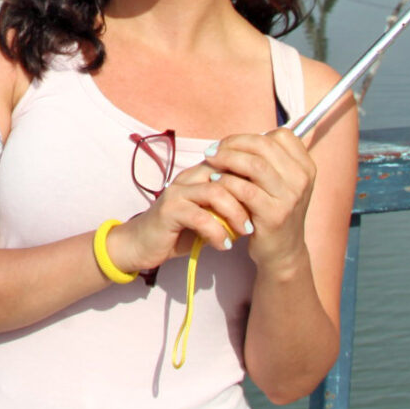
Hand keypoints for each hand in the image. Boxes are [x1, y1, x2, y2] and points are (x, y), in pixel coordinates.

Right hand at [108, 163, 257, 273]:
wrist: (142, 244)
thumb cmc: (179, 230)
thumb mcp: (209, 215)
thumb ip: (228, 205)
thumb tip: (260, 204)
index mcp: (200, 173)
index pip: (232, 163)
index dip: (253, 178)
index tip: (267, 200)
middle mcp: (189, 177)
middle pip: (228, 173)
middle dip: (249, 196)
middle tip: (260, 218)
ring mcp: (177, 192)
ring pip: (217, 192)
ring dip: (236, 214)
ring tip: (245, 232)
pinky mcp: (169, 210)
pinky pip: (200, 217)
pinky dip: (217, 232)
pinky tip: (224, 245)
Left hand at [204, 130, 318, 275]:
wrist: (283, 250)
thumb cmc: (273, 210)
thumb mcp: (280, 183)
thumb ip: (266, 160)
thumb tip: (235, 140)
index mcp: (305, 166)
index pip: (280, 135)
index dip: (250, 136)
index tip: (230, 144)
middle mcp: (302, 179)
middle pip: (264, 145)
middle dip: (233, 144)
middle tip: (212, 150)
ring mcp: (290, 197)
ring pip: (254, 164)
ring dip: (226, 159)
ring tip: (210, 162)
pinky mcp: (274, 215)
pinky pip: (244, 189)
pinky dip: (225, 182)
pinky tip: (214, 182)